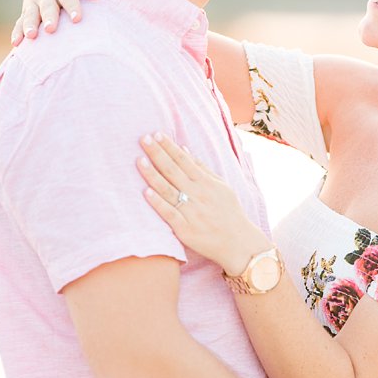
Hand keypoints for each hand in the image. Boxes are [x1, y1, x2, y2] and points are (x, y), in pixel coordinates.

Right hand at [12, 0, 99, 43]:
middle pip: (47, 6)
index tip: (77, 18)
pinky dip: (17, 31)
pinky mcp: (28, 8)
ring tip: (31, 36)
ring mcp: (34, 1)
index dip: (72, 6)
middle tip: (51, 29)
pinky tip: (17, 43)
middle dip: (48, 17)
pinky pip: (21, 20)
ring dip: (30, 25)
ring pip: (31, 14)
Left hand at [138, 133, 269, 275]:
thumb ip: (203, 168)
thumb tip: (184, 149)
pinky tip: (146, 193)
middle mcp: (198, 195)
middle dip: (158, 154)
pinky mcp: (185, 229)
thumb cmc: (229, 213)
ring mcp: (191, 212)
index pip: (184, 160)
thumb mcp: (222, 187)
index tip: (156, 134)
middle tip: (143, 139)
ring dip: (153, 175)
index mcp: (207, 183)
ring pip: (168, 190)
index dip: (170, 147)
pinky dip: (158, 203)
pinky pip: (170, 214)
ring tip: (139, 160)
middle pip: (174, 171)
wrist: (238, 243)